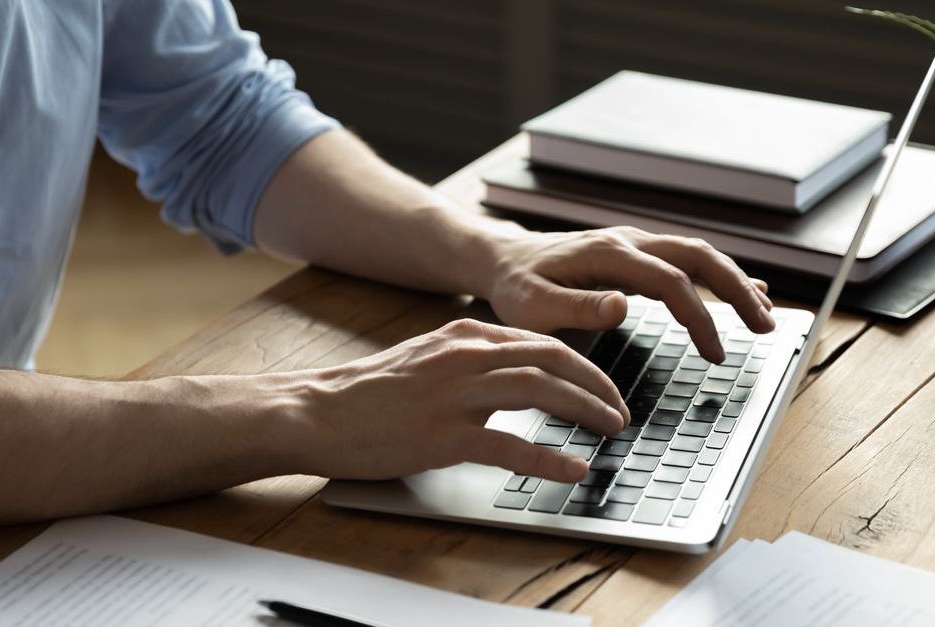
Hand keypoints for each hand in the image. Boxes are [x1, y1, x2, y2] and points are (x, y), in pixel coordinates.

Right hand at [280, 319, 629, 481]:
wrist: (315, 410)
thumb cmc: (367, 393)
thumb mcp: (426, 358)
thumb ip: (471, 361)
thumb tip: (516, 373)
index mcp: (464, 337)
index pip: (541, 341)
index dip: (583, 364)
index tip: (604, 386)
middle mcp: (465, 357)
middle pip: (553, 359)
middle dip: (596, 384)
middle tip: (619, 410)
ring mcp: (454, 395)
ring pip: (540, 391)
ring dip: (585, 410)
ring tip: (610, 430)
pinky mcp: (441, 435)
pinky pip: (509, 445)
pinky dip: (548, 458)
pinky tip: (573, 470)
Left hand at [482, 227, 774, 363]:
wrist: (502, 259)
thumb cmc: (515, 287)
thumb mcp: (533, 306)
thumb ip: (577, 308)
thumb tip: (622, 306)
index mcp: (607, 254)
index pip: (670, 282)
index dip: (699, 317)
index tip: (716, 353)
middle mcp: (628, 240)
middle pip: (699, 256)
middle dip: (737, 290)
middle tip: (766, 327)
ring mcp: (635, 244)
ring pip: (699, 254)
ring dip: (735, 282)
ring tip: (764, 316)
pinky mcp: (636, 254)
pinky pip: (687, 260)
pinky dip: (719, 276)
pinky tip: (748, 290)